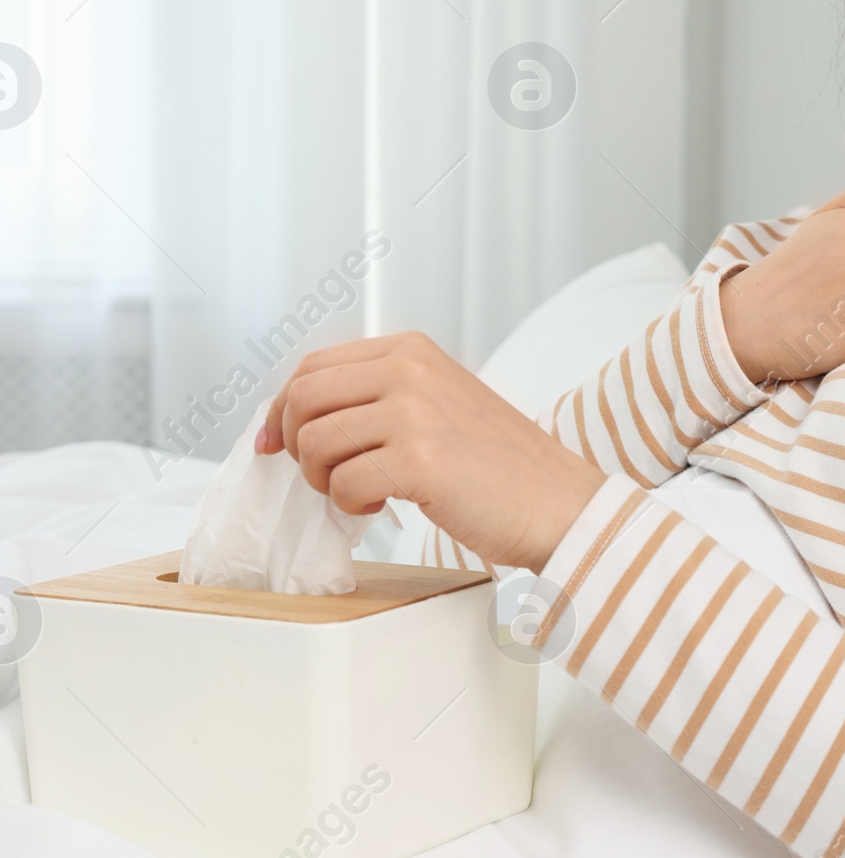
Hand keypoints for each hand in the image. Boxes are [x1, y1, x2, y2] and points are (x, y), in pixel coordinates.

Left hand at [256, 333, 606, 573]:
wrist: (558, 503)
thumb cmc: (500, 466)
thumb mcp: (438, 403)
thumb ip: (377, 397)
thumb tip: (296, 421)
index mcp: (411, 350)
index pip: (313, 367)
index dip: (281, 410)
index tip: (274, 443)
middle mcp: (410, 370)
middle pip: (302, 399)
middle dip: (298, 447)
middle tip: (326, 476)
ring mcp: (415, 412)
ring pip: (315, 443)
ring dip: (325, 481)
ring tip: (362, 492)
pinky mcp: (419, 460)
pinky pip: (343, 484)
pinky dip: (352, 505)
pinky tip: (384, 506)